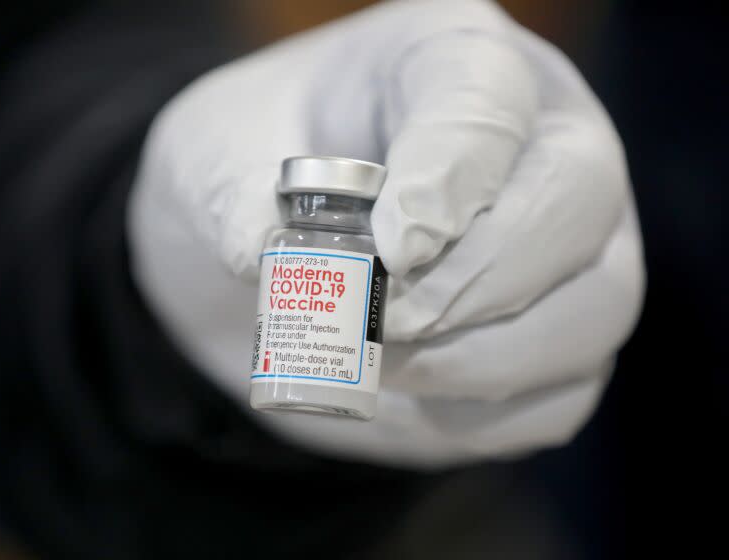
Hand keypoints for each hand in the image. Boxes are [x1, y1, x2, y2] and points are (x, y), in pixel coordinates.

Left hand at [128, 0, 644, 466]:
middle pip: (577, 199)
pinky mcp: (549, 332)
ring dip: (485, 359)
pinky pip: (561, 393)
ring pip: (597, 305)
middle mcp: (530, 142)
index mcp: (447, 61)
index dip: (452, 173)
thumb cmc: (251, 171)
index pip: (486, 96)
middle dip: (480, 279)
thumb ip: (229, 193)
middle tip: (390, 322)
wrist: (265, 247)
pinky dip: (483, 414)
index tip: (390, 247)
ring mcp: (560, 241)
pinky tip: (408, 393)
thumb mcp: (211, 153)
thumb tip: (267, 261)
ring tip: (386, 362)